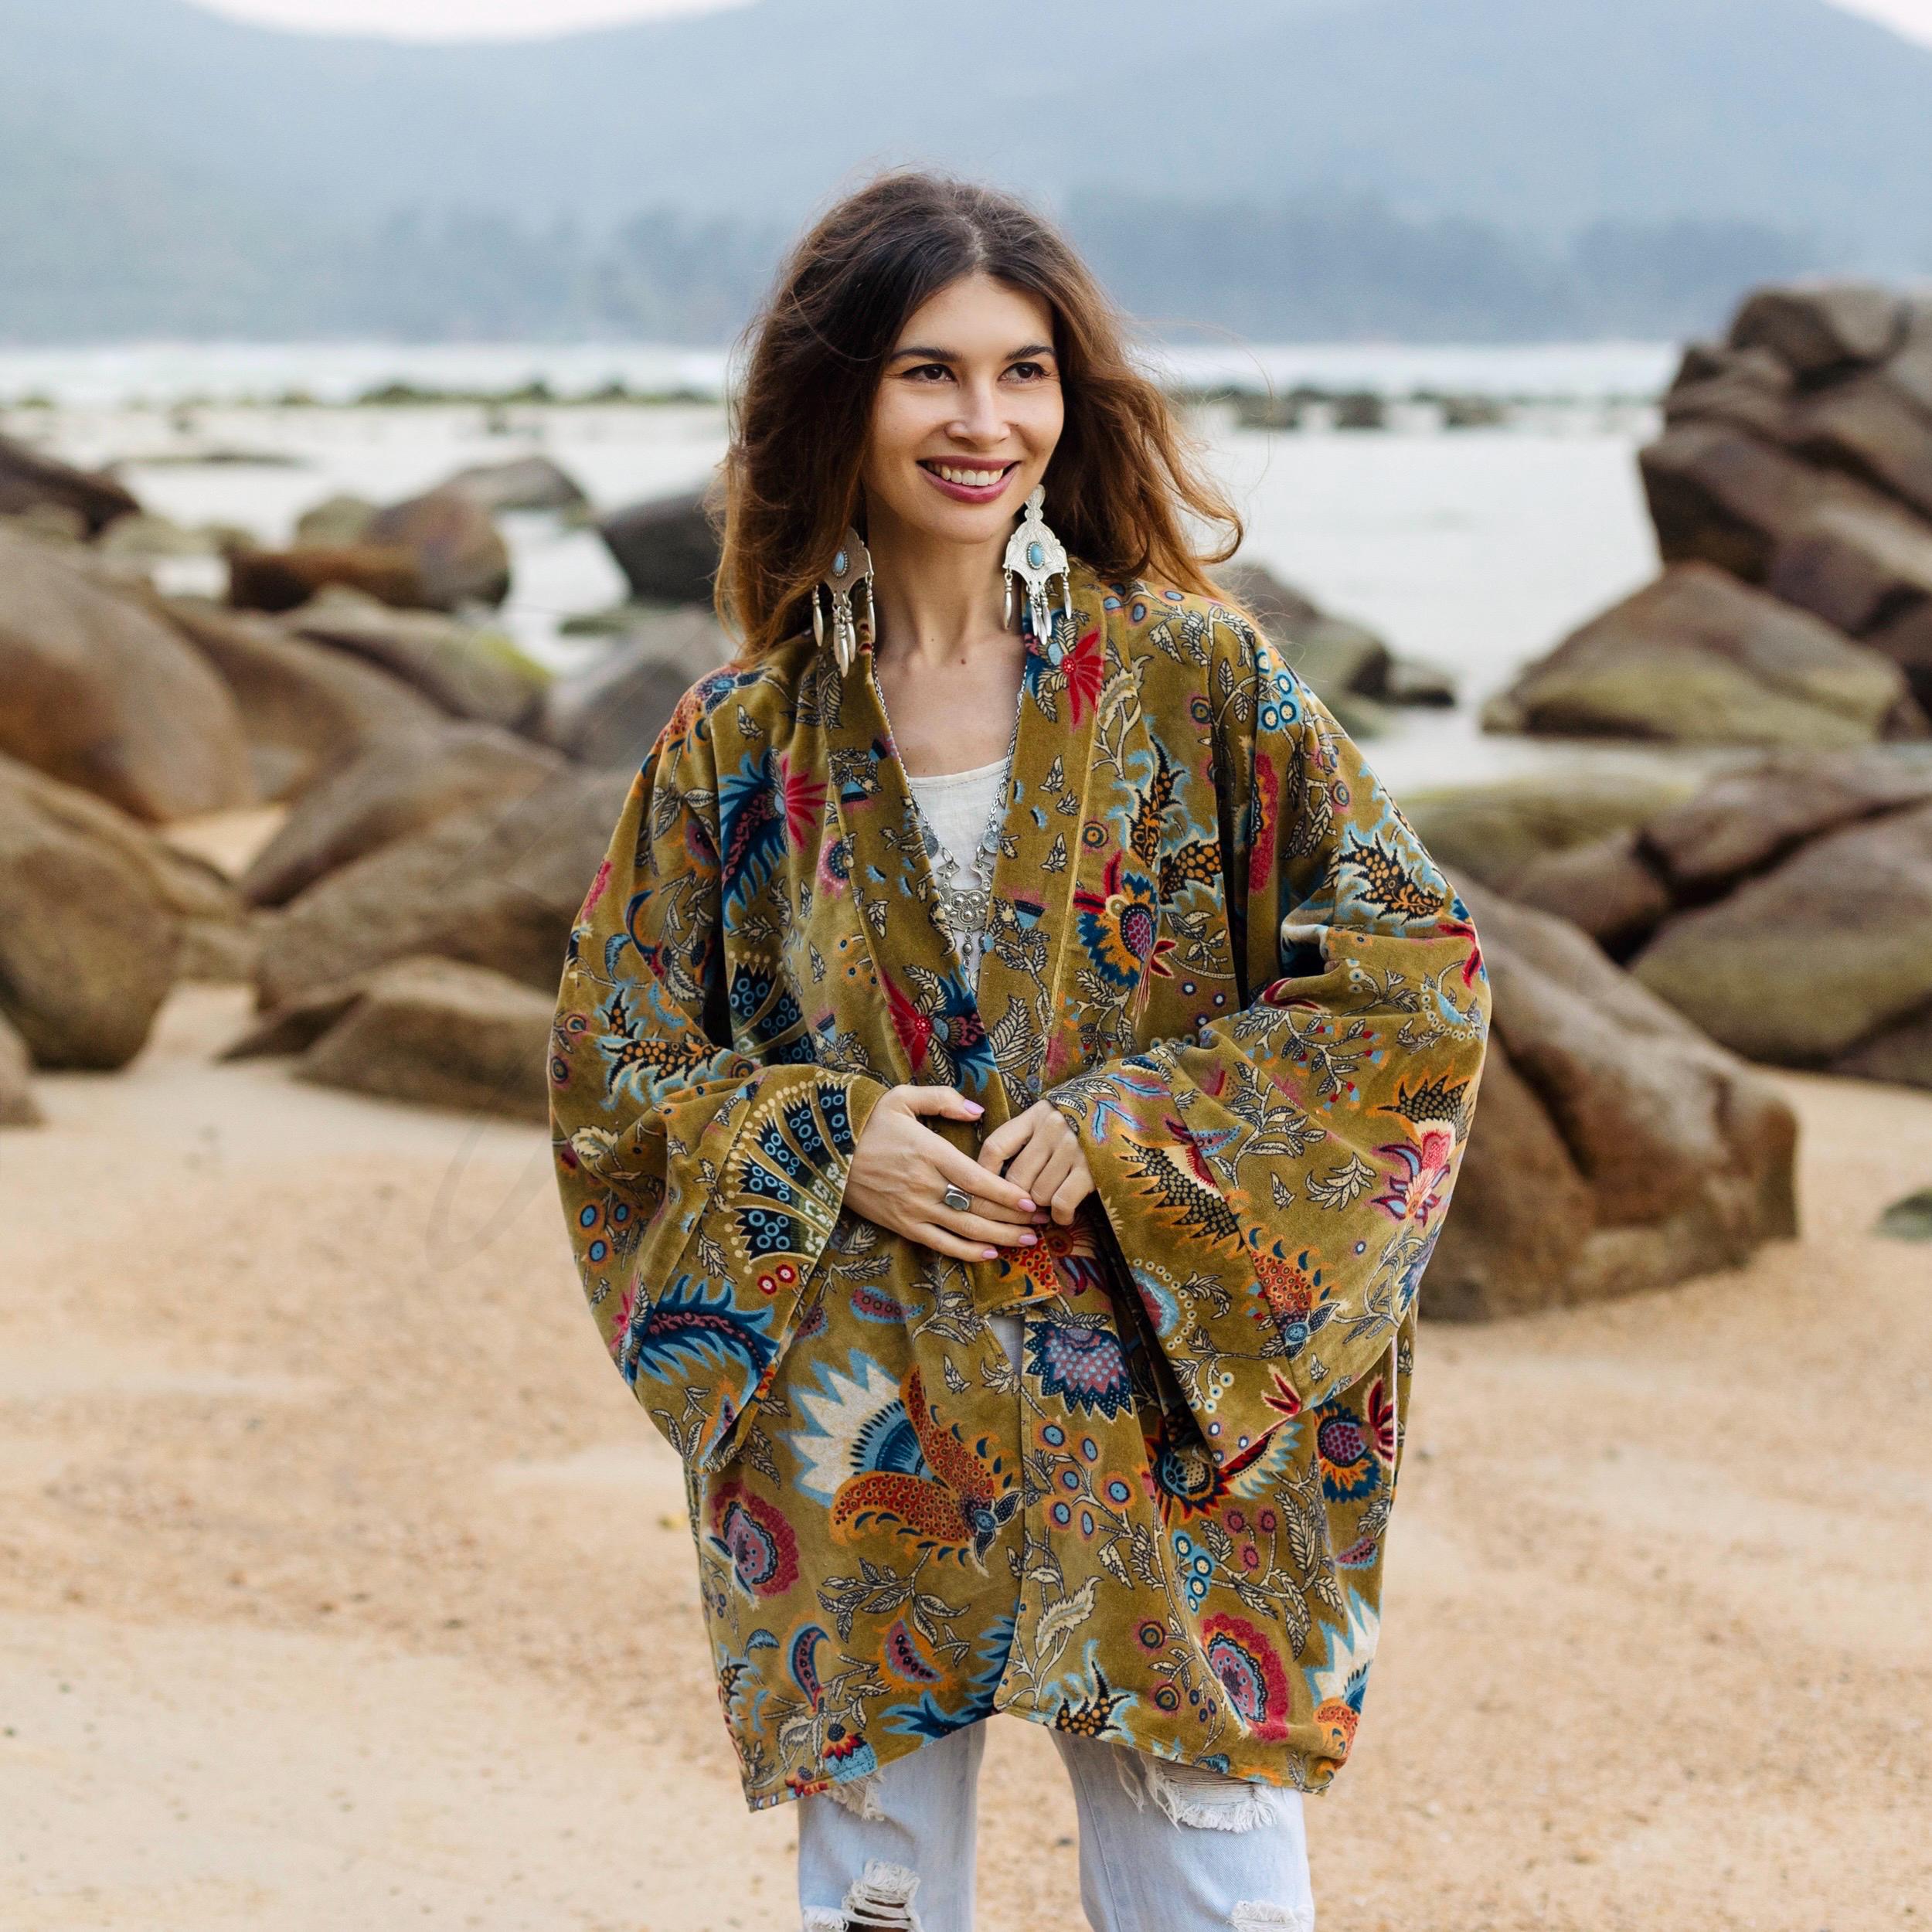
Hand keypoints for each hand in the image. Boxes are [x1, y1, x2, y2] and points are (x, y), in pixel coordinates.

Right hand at [844, 1085, 1049, 1263]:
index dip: (1008, 1194)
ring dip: (1000, 1239)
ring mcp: (913, 1209)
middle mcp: (925, 1185)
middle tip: (1043, 1221)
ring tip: (1027, 1242)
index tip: (1032, 1200)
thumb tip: (978, 1112)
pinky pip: (940, 1245)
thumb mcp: (902, 1097)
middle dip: (1015, 1219)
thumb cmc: (867, 1123)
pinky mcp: (901, 1226)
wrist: (825, 1154)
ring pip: (965, 1231)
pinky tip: (990, 1255)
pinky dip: (967, 1253)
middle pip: (979, 1209)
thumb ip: (943, 1099)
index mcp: (930, 1153)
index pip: (979, 1180)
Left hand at [975, 1100, 1095, 1225]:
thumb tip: (996, 1178)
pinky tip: (1065, 1214)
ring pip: (1038, 1194)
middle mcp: (1052, 1127)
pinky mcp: (1092, 1168)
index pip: (995, 1147)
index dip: (986, 1175)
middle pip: (1016, 1178)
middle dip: (1020, 1198)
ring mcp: (1073, 1148)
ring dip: (1044, 1206)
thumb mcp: (1054, 1118)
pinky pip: (1061, 1203)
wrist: (1136, 1111)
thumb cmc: (1089, 1121)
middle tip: (1030, 1203)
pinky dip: (1061, 1216)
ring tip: (1054, 1201)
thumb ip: (1027, 1137)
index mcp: (1037, 1114)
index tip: (987, 1191)